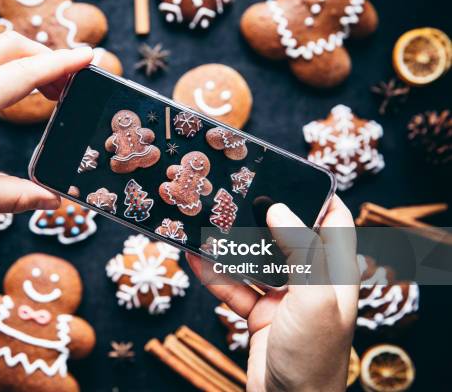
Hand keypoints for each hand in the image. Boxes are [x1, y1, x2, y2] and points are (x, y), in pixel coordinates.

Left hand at [0, 32, 93, 223]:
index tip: (89, 59)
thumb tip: (53, 201)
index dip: (62, 65)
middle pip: (12, 46)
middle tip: (70, 87)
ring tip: (46, 92)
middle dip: (48, 58)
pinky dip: (5, 64)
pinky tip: (11, 91)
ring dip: (26, 60)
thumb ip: (14, 198)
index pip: (24, 73)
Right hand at [187, 195, 357, 391]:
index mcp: (334, 274)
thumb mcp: (314, 298)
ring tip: (209, 221)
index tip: (293, 174)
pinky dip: (215, 274)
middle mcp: (310, 282)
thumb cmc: (312, 355)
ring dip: (232, 245)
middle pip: (287, 237)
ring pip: (255, 260)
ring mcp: (282, 298)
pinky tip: (196, 258)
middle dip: (263, 216)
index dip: (319, 197)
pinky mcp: (258, 314)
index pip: (335, 224)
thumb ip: (302, 252)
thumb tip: (281, 209)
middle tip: (239, 192)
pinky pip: (234, 287)